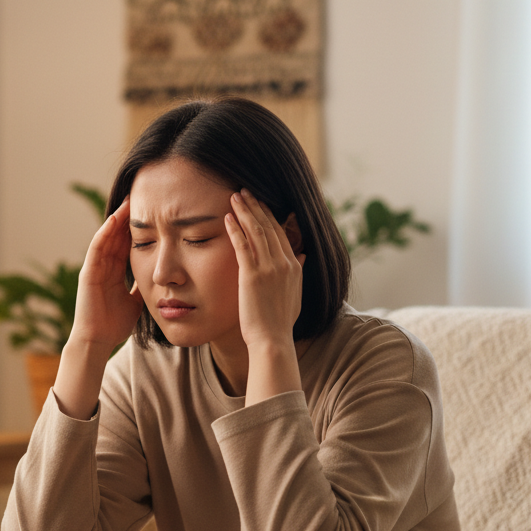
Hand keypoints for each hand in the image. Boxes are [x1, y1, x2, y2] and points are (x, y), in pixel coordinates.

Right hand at [69, 196, 144, 353]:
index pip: (126, 244)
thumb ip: (143, 287)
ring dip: (117, 218)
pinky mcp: (87, 272)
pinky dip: (105, 232)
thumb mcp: (136, 301)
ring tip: (129, 200)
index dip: (138, 228)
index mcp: (114, 272)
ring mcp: (94, 268)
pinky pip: (97, 247)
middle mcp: (104, 266)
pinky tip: (114, 218)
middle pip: (117, 235)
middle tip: (141, 196)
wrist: (99, 341)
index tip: (152, 212)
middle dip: (128, 217)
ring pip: (107, 236)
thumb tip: (158, 278)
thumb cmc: (115, 325)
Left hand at [225, 189, 305, 349]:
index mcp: (294, 266)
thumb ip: (298, 272)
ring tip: (235, 196)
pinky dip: (236, 229)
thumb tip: (302, 255)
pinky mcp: (252, 276)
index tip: (259, 203)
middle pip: (269, 226)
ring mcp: (269, 268)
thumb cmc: (280, 322)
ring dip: (245, 211)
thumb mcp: (295, 294)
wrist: (272, 340)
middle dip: (256, 206)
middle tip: (245, 190)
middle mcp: (284, 263)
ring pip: (257, 231)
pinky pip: (243, 245)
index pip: (280, 233)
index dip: (268, 215)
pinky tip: (228, 217)